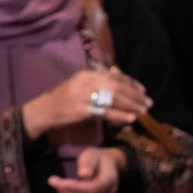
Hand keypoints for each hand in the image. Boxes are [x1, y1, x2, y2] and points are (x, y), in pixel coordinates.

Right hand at [21, 67, 149, 134]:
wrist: (44, 111)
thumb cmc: (64, 100)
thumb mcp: (80, 87)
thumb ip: (98, 85)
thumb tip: (121, 88)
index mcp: (87, 74)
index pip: (115, 77)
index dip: (132, 83)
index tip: (143, 91)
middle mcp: (86, 81)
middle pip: (117, 87)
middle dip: (135, 96)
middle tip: (148, 103)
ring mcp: (83, 95)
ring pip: (114, 99)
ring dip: (132, 105)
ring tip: (144, 112)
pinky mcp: (82, 109)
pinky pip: (105, 111)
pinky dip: (120, 115)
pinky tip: (130, 118)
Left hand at [48, 145, 127, 192]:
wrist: (107, 164)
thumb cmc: (96, 157)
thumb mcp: (91, 154)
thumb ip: (88, 163)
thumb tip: (83, 175)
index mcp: (110, 179)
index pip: (92, 188)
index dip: (73, 187)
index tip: (54, 180)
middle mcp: (109, 192)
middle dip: (67, 191)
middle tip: (52, 181)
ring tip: (57, 186)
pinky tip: (63, 191)